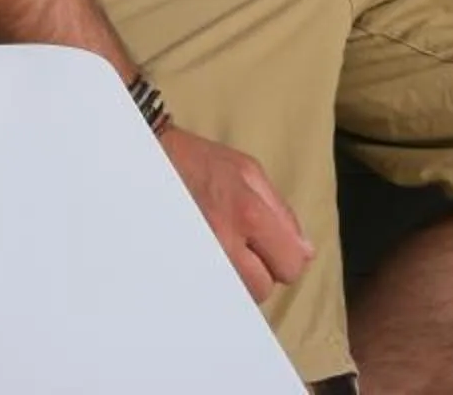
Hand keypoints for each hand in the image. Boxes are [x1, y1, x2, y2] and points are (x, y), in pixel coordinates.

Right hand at [158, 125, 313, 301]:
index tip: (268, 245)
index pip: (288, 267)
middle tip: (243, 248)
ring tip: (223, 252)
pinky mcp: (178, 263)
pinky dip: (214, 281)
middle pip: (262, 290)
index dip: (283, 258)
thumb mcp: (248, 171)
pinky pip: (209, 292)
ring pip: (236, 296)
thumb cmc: (198, 160)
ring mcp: (198, 255)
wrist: (146, 156)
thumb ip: (282, 213)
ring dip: (236, 280)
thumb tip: (306, 252)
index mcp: (248, 213)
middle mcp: (223, 240)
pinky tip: (207, 259)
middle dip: (259, 272)